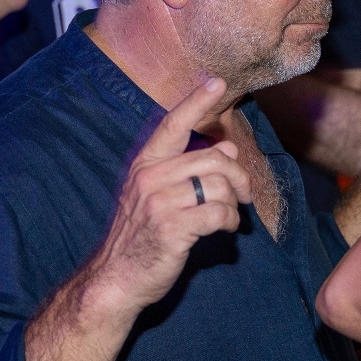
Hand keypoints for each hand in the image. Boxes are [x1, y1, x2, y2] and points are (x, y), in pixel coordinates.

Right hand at [91, 76, 258, 310]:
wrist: (116, 278)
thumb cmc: (140, 235)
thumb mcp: (156, 195)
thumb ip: (187, 169)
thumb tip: (227, 147)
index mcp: (145, 164)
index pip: (173, 124)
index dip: (196, 101)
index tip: (218, 82)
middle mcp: (150, 178)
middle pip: (213, 158)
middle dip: (238, 176)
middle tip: (245, 193)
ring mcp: (160, 203)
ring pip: (220, 185)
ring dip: (234, 203)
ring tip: (229, 217)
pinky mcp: (172, 228)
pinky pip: (219, 213)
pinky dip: (230, 221)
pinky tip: (224, 229)